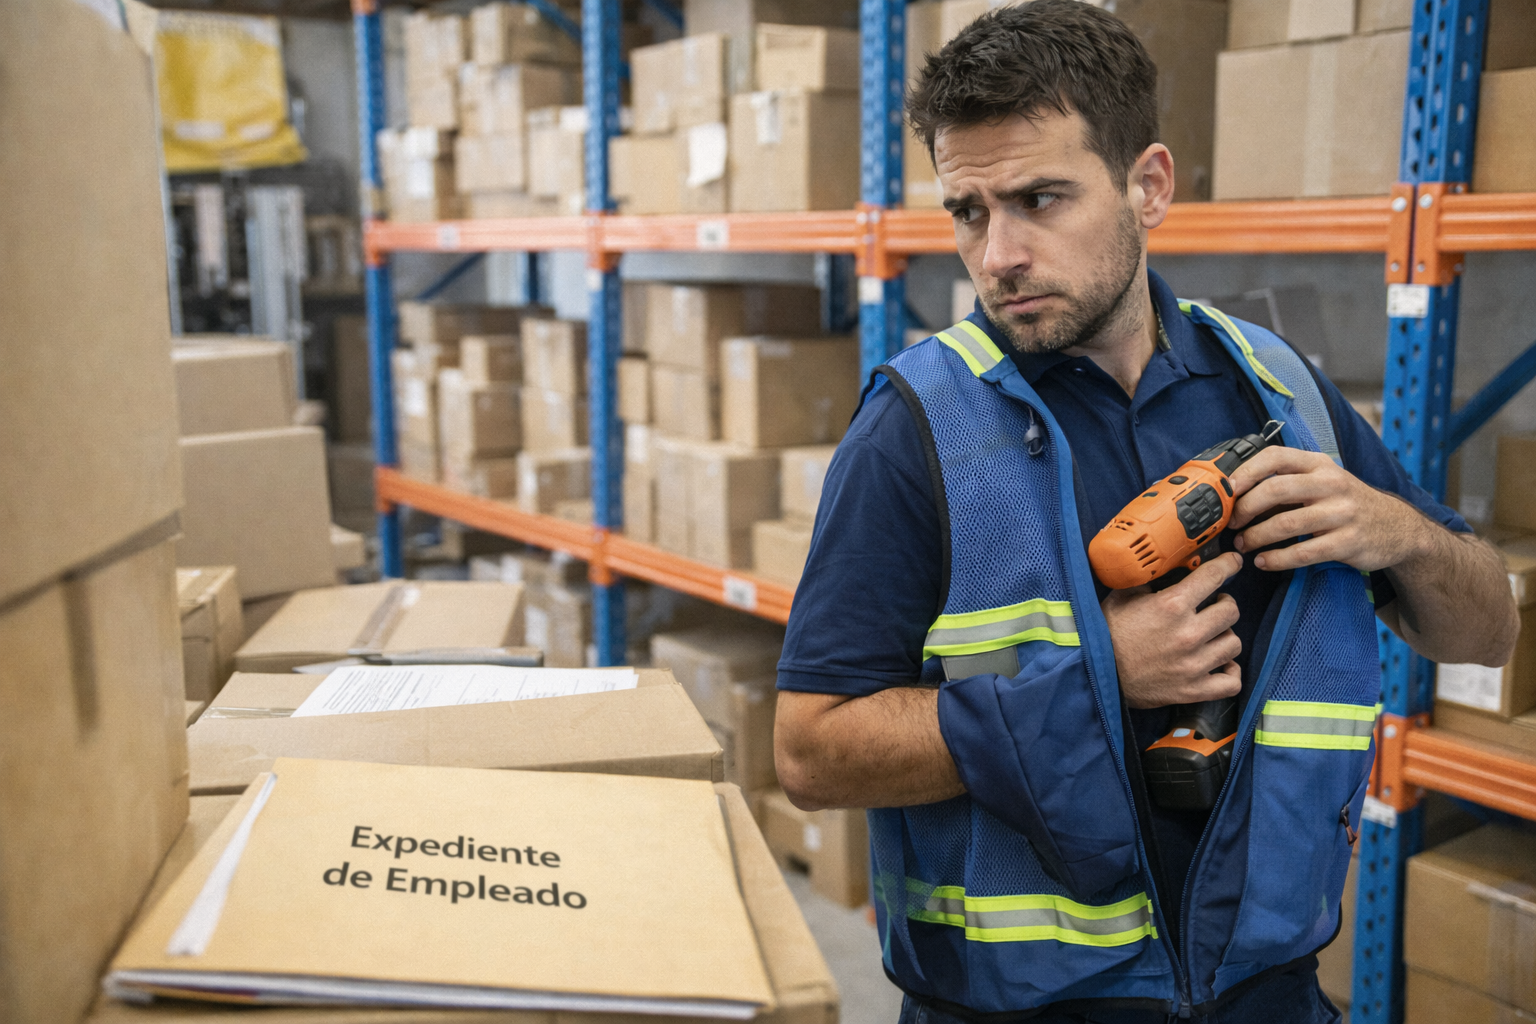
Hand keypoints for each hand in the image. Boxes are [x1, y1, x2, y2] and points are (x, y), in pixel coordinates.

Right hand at [1101, 552, 1244, 709]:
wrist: (1095, 674)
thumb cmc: (1107, 635)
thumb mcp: (1122, 597)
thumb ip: (1149, 582)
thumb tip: (1168, 571)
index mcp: (1172, 605)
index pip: (1214, 575)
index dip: (1228, 564)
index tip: (1232, 563)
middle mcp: (1188, 634)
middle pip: (1231, 611)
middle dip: (1223, 604)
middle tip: (1213, 605)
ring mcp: (1194, 664)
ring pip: (1233, 643)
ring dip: (1224, 636)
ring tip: (1212, 635)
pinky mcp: (1193, 690)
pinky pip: (1231, 682)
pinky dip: (1230, 672)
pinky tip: (1221, 665)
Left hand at [1228, 448, 1435, 572]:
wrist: (1398, 527)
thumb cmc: (1346, 503)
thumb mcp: (1322, 482)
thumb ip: (1285, 483)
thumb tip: (1234, 493)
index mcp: (1319, 464)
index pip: (1275, 457)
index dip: (1245, 472)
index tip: (1225, 489)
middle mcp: (1331, 484)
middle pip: (1276, 490)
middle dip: (1245, 508)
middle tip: (1231, 523)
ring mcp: (1342, 513)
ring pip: (1287, 524)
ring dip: (1256, 537)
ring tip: (1243, 545)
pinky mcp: (1348, 542)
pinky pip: (1303, 553)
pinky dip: (1277, 559)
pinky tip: (1264, 562)